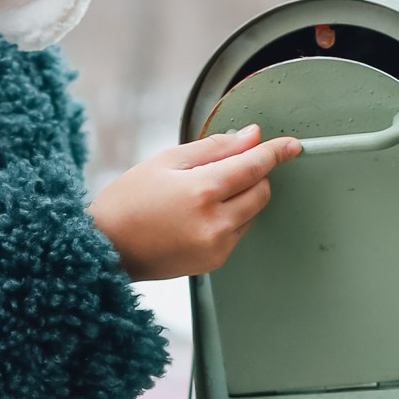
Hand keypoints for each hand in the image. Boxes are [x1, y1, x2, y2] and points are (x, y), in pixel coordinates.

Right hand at [89, 126, 302, 281]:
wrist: (106, 247)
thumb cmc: (128, 202)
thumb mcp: (166, 160)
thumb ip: (215, 147)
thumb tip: (250, 136)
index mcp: (201, 191)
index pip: (254, 166)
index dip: (276, 152)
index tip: (293, 146)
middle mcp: (214, 222)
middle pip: (261, 190)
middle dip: (253, 174)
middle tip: (224, 168)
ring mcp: (216, 246)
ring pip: (252, 212)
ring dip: (241, 197)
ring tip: (200, 196)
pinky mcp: (215, 261)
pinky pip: (238, 231)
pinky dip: (230, 218)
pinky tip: (198, 216)